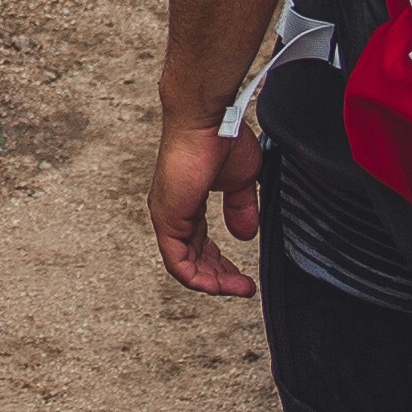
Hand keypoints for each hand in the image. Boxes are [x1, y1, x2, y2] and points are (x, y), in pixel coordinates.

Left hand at [153, 108, 263, 296]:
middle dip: (220, 277)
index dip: (222, 263)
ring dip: (212, 282)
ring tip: (237, 289)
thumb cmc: (221, 139)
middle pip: (193, 258)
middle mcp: (173, 212)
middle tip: (243, 287)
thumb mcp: (240, 181)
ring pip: (185, 265)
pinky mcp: (167, 219)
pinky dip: (197, 278)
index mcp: (187, 203)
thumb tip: (245, 235)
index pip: (200, 244)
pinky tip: (218, 285)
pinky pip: (177, 262)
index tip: (244, 275)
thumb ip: (240, 209)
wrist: (210, 121)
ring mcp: (167, 217)